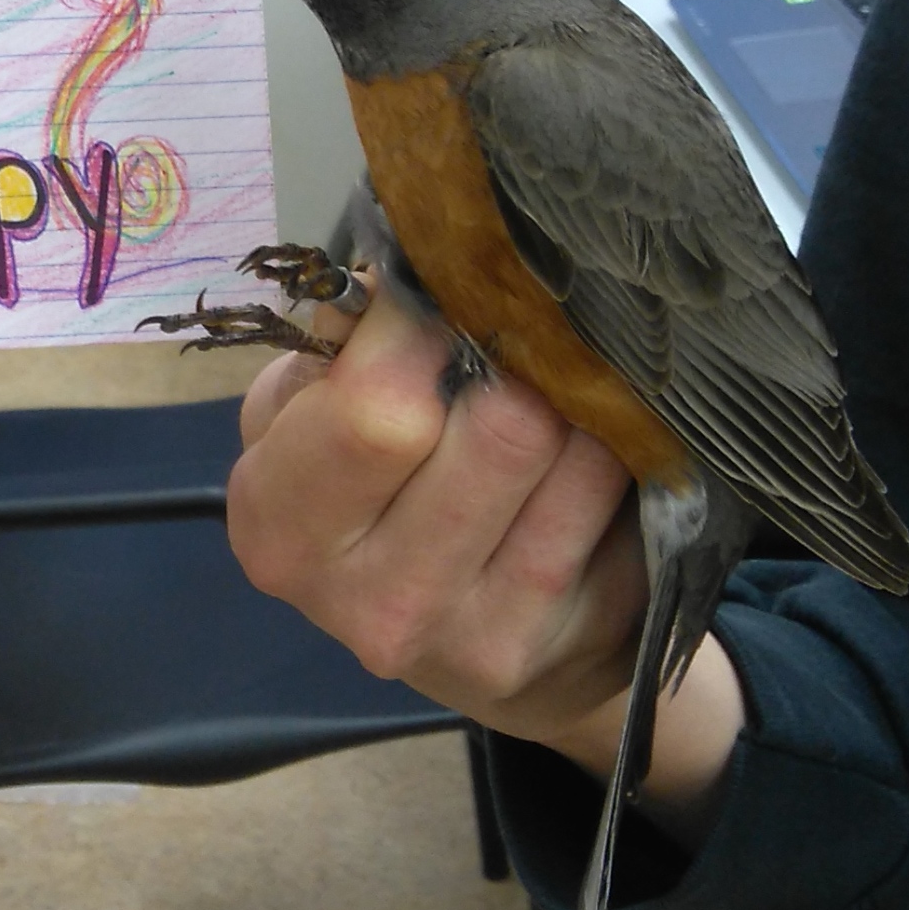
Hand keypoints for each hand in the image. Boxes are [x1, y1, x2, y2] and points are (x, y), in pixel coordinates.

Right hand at [227, 280, 742, 838]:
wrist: (445, 637)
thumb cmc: (359, 489)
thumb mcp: (305, 414)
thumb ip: (336, 343)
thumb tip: (402, 267)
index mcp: (281, 526)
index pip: (376, 409)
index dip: (425, 324)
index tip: (444, 286)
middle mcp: (372, 601)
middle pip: (506, 429)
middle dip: (524, 356)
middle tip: (519, 330)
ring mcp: (478, 636)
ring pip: (584, 457)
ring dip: (585, 396)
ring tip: (558, 381)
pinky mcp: (567, 642)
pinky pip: (628, 504)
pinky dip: (623, 451)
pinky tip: (594, 444)